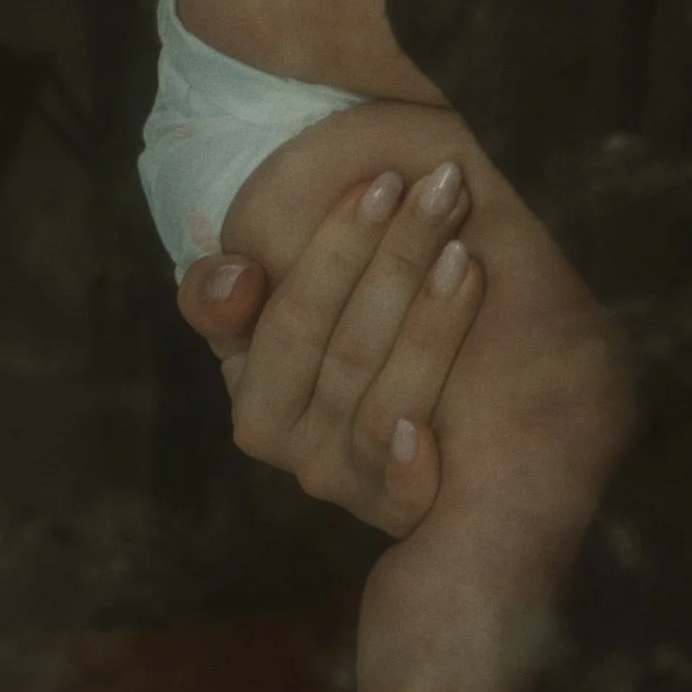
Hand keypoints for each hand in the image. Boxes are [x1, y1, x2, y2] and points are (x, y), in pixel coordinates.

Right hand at [174, 160, 487, 533]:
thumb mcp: (271, 306)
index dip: (337, 248)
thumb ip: (225, 294)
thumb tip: (237, 281)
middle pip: (347, 349)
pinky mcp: (391, 509)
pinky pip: (399, 491)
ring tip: (466, 253)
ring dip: (429, 327)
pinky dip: (409, 459)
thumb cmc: (331, 332)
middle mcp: (287, 441)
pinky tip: (431, 423)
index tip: (385, 183)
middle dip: (399, 258)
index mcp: (251, 387)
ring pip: (383, 403)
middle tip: (446, 187)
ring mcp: (340, 478)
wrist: (392, 413)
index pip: (288, 315)